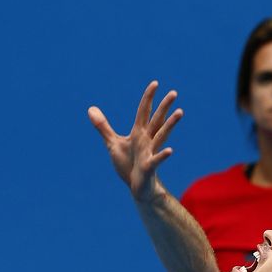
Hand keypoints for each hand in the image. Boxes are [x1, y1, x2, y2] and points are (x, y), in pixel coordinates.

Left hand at [88, 81, 182, 200]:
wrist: (137, 187)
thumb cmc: (128, 165)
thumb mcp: (113, 143)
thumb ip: (103, 126)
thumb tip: (90, 108)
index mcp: (139, 133)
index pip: (144, 111)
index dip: (148, 97)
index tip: (155, 83)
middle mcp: (147, 140)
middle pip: (157, 120)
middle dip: (165, 106)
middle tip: (174, 92)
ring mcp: (150, 152)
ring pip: (161, 135)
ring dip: (170, 124)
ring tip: (180, 112)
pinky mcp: (149, 167)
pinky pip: (156, 160)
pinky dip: (163, 155)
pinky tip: (170, 150)